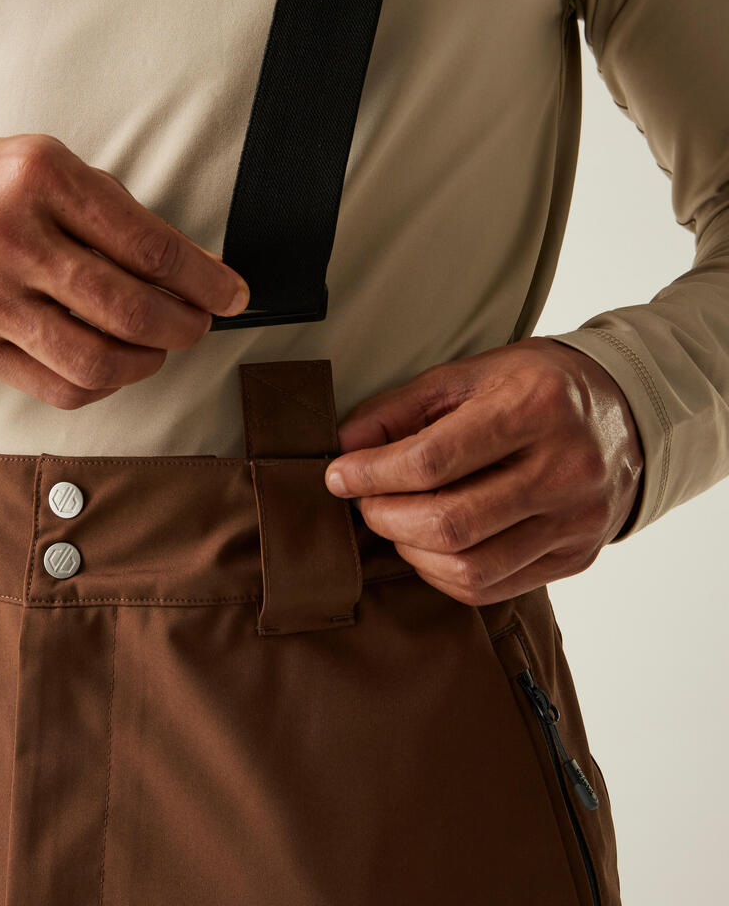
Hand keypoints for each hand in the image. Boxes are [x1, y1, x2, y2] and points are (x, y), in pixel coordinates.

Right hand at [0, 134, 249, 408]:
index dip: (203, 280)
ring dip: (147, 362)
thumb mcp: (51, 168)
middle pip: (128, 309)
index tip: (231, 294)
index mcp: (42, 179)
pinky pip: (58, 388)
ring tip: (158, 347)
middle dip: (184, 326)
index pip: (147, 244)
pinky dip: (103, 386)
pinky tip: (115, 366)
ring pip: (96, 360)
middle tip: (198, 324)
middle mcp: (12, 239)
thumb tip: (190, 271)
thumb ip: (116, 215)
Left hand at [323, 337, 643, 604]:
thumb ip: (400, 408)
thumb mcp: (468, 375)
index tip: (338, 475)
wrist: (625, 414)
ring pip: (468, 567)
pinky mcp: (575, 557)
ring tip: (397, 520)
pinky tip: (429, 545)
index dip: (371, 473)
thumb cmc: (533, 388)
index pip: (433, 460)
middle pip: (449, 523)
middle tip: (365, 501)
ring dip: (410, 551)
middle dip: (385, 517)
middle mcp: (564, 469)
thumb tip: (344, 446)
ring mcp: (575, 521)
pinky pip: (490, 588)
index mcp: (535, 408)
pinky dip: (442, 574)